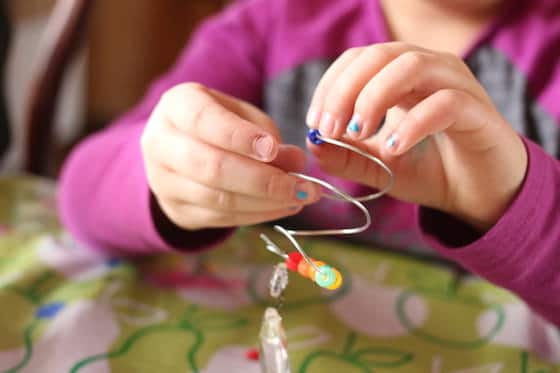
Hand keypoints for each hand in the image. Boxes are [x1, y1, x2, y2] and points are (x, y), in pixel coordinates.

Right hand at [141, 83, 319, 230]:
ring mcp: (164, 182)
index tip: (274, 150)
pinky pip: (220, 218)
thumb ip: (266, 133)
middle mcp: (161, 144)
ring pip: (218, 199)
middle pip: (212, 168)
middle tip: (303, 186)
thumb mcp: (239, 113)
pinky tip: (282, 207)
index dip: (240, 137)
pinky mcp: (177, 210)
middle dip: (264, 180)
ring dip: (266, 202)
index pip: (204, 121)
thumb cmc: (216, 124)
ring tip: (300, 198)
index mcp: (175, 107)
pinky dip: (257, 215)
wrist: (177, 150)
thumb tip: (296, 163)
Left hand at [306, 42, 526, 231]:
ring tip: (357, 133)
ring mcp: (456, 85)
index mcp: (401, 76)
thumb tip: (313, 145)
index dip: (331, 85)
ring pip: (410, 65)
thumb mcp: (380, 166)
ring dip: (373, 97)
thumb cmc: (431, 171)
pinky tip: (395, 149)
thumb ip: (348, 157)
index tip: (314, 122)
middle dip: (345, 90)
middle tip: (329, 128)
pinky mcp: (477, 111)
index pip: (358, 59)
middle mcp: (429, 69)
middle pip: (378, 54)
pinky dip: (414, 123)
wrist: (480, 195)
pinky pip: (445, 102)